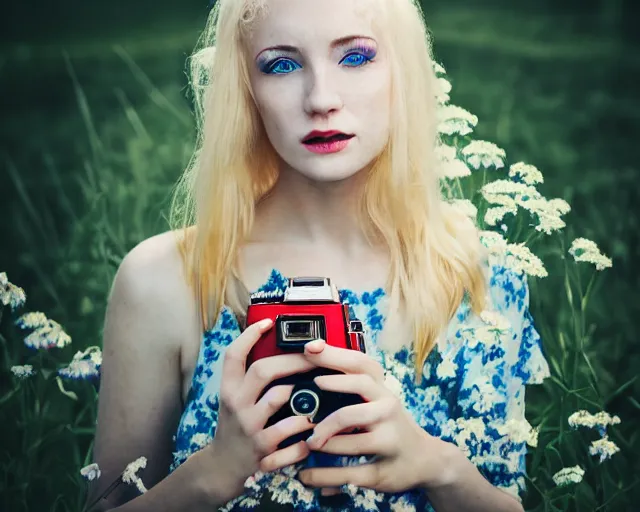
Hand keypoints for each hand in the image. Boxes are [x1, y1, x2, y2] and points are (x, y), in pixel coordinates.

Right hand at [207, 318, 318, 502]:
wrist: (222, 467)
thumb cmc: (238, 424)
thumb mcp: (235, 398)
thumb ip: (252, 379)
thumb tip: (282, 350)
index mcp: (229, 388)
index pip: (233, 355)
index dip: (249, 336)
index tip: (269, 323)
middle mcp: (236, 403)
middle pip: (263, 370)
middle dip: (293, 360)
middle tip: (315, 355)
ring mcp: (249, 426)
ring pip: (279, 397)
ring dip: (303, 393)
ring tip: (320, 390)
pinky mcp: (262, 449)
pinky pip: (290, 432)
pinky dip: (305, 428)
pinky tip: (315, 428)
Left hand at [297, 339, 448, 493]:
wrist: (425, 460)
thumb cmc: (389, 424)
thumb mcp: (376, 401)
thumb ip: (350, 384)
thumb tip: (311, 358)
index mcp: (381, 390)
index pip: (359, 365)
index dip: (334, 355)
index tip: (309, 348)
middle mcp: (388, 409)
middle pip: (358, 392)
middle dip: (329, 394)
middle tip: (306, 409)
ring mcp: (388, 440)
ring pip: (350, 439)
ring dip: (324, 442)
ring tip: (307, 443)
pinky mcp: (383, 472)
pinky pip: (348, 474)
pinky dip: (323, 476)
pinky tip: (306, 475)